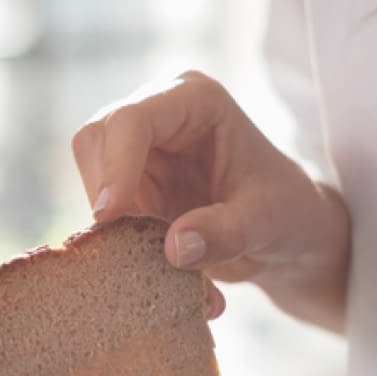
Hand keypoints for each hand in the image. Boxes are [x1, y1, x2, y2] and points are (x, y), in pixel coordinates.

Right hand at [71, 71, 350, 328]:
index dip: (115, 165)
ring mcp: (138, 151)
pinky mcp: (129, 187)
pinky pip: (103, 216)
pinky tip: (158, 273)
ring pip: (90, 179)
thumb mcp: (268, 222)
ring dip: (112, 228)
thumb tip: (175, 248)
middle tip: (125, 245)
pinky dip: (121, 248)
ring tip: (160, 267)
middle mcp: (159, 116)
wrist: (284, 236)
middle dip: (103, 194)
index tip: (112, 216)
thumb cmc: (286, 211)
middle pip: (94, 140)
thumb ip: (226, 233)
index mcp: (196, 102)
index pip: (132, 119)